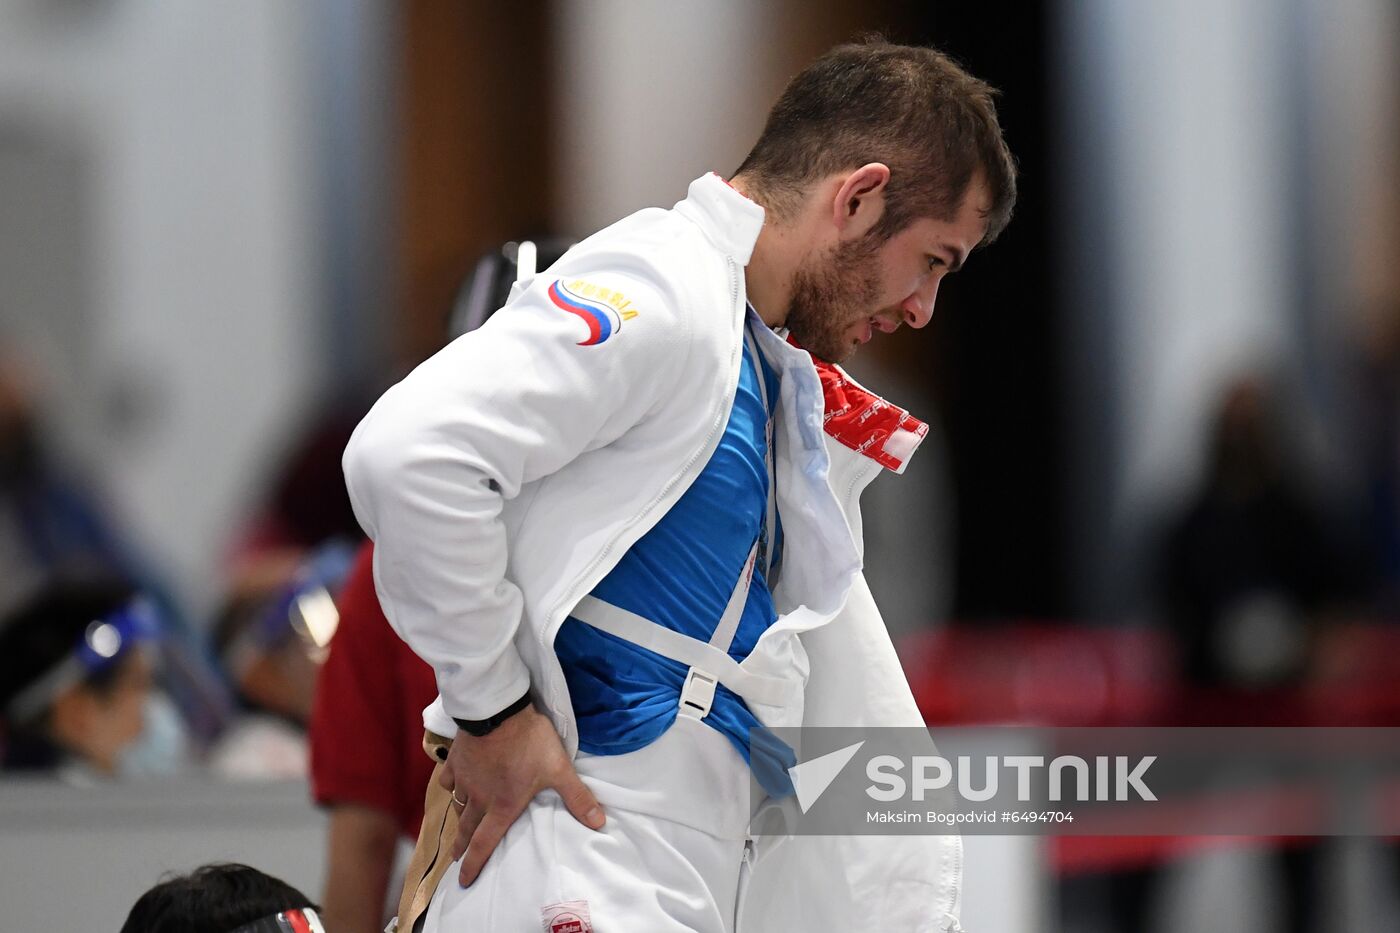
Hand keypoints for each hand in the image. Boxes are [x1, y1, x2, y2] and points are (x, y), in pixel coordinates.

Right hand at [440, 704, 604, 886]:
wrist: (498, 710)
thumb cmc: (529, 742)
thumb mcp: (558, 769)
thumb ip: (577, 797)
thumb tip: (599, 823)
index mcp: (502, 806)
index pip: (484, 844)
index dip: (473, 865)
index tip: (464, 880)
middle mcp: (479, 798)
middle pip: (466, 829)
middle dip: (462, 847)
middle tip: (458, 858)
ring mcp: (465, 778)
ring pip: (457, 805)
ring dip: (458, 818)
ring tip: (459, 827)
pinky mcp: (456, 759)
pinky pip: (448, 780)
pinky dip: (451, 786)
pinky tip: (454, 785)